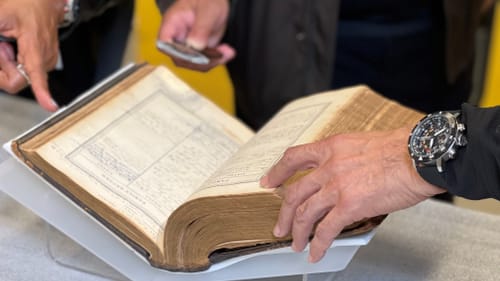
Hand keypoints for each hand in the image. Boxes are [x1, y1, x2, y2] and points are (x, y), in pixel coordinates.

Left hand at [0, 0, 64, 110]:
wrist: (44, 1)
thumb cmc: (24, 4)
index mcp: (35, 47)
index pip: (36, 75)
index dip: (42, 93)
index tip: (51, 106)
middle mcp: (44, 58)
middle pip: (16, 79)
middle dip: (1, 66)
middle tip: (2, 46)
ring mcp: (45, 61)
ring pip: (19, 76)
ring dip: (5, 63)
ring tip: (8, 42)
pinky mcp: (44, 62)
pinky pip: (24, 71)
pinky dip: (12, 61)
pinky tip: (14, 46)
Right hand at [157, 0, 234, 70]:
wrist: (216, 0)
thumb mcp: (206, 11)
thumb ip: (200, 29)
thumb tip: (194, 46)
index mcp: (171, 24)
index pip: (165, 45)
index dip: (177, 54)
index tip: (195, 55)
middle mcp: (177, 38)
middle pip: (181, 59)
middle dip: (201, 61)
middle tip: (219, 55)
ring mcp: (188, 45)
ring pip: (195, 63)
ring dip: (213, 61)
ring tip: (228, 51)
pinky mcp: (199, 50)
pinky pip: (206, 61)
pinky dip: (218, 59)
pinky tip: (228, 52)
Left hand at [260, 127, 444, 262]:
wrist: (419, 156)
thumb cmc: (400, 148)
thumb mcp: (361, 144)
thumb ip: (344, 158)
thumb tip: (339, 176)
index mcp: (331, 148)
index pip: (293, 157)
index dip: (277, 172)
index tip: (268, 182)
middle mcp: (329, 166)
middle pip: (294, 193)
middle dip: (284, 213)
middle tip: (279, 226)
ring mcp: (336, 186)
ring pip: (305, 213)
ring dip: (298, 232)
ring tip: (296, 244)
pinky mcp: (349, 205)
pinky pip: (326, 230)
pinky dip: (318, 244)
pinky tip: (316, 252)